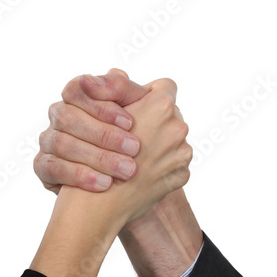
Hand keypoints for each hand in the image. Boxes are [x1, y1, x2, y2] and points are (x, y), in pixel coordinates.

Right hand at [35, 69, 149, 193]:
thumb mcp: (136, 110)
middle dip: (104, 134)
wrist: (126, 176)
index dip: (101, 105)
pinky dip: (80, 175)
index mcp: (77, 96)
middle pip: (68, 117)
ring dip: (97, 157)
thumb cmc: (130, 135)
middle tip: (135, 149)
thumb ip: (126, 90)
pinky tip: (105, 184)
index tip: (130, 122)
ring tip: (126, 170)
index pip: (77, 90)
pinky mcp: (42, 166)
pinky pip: (53, 168)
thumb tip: (116, 71)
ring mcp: (48, 140)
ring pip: (62, 143)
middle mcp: (58, 115)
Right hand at [99, 78, 191, 223]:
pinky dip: (160, 167)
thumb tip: (117, 72)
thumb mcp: (99, 113)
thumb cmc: (94, 155)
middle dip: (152, 122)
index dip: (147, 96)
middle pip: (169, 114)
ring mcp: (182, 152)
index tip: (134, 110)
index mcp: (160, 106)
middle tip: (132, 137)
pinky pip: (173, 163)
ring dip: (157, 145)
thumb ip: (116, 90)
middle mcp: (177, 126)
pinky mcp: (182, 175)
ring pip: (172, 139)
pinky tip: (141, 173)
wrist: (98, 204)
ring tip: (134, 158)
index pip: (163, 87)